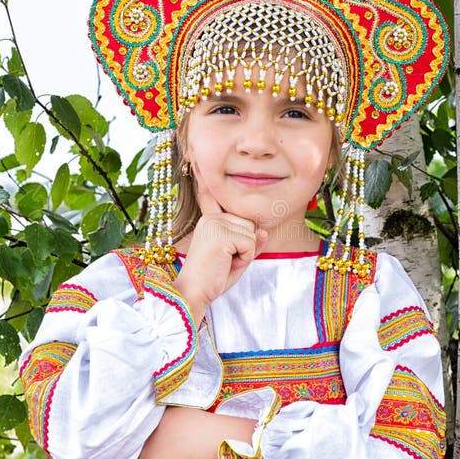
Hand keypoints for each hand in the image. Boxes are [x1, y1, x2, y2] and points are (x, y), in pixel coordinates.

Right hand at [174, 167, 268, 322]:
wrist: (194, 294)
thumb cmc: (212, 278)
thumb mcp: (236, 258)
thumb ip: (251, 243)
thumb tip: (265, 231)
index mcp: (211, 218)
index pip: (234, 212)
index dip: (230, 213)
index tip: (200, 164)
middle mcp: (212, 217)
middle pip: (250, 224)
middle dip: (246, 247)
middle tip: (225, 261)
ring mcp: (214, 223)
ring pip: (253, 234)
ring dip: (245, 254)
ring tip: (224, 262)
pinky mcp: (219, 233)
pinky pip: (251, 243)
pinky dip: (244, 259)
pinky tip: (225, 264)